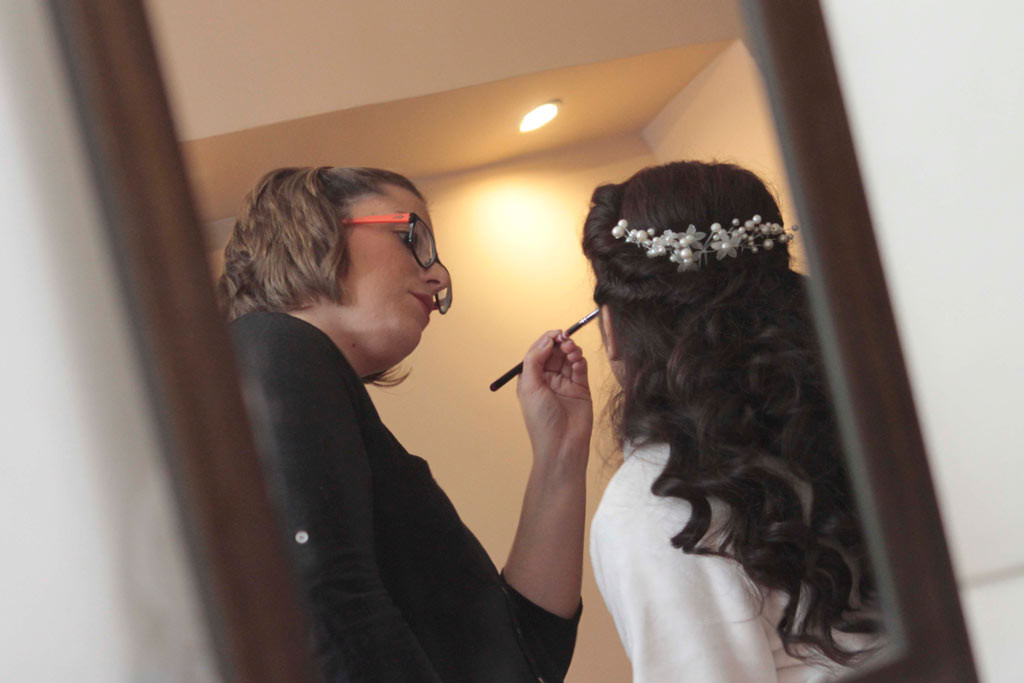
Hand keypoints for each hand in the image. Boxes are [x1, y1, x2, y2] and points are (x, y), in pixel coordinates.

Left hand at [516, 330, 592, 467]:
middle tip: (566, 340)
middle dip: (561, 343)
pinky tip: (578, 362)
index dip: (547, 340)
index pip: (539, 352)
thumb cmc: (541, 420)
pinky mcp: (581, 388)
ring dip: (571, 350)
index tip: (556, 334)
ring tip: (572, 351)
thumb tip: (546, 340)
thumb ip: (534, 360)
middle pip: (555, 352)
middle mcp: (548, 379)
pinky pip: (581, 368)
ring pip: (569, 357)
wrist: (562, 445)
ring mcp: (565, 383)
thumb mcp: (529, 387)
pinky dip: (580, 361)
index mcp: (532, 378)